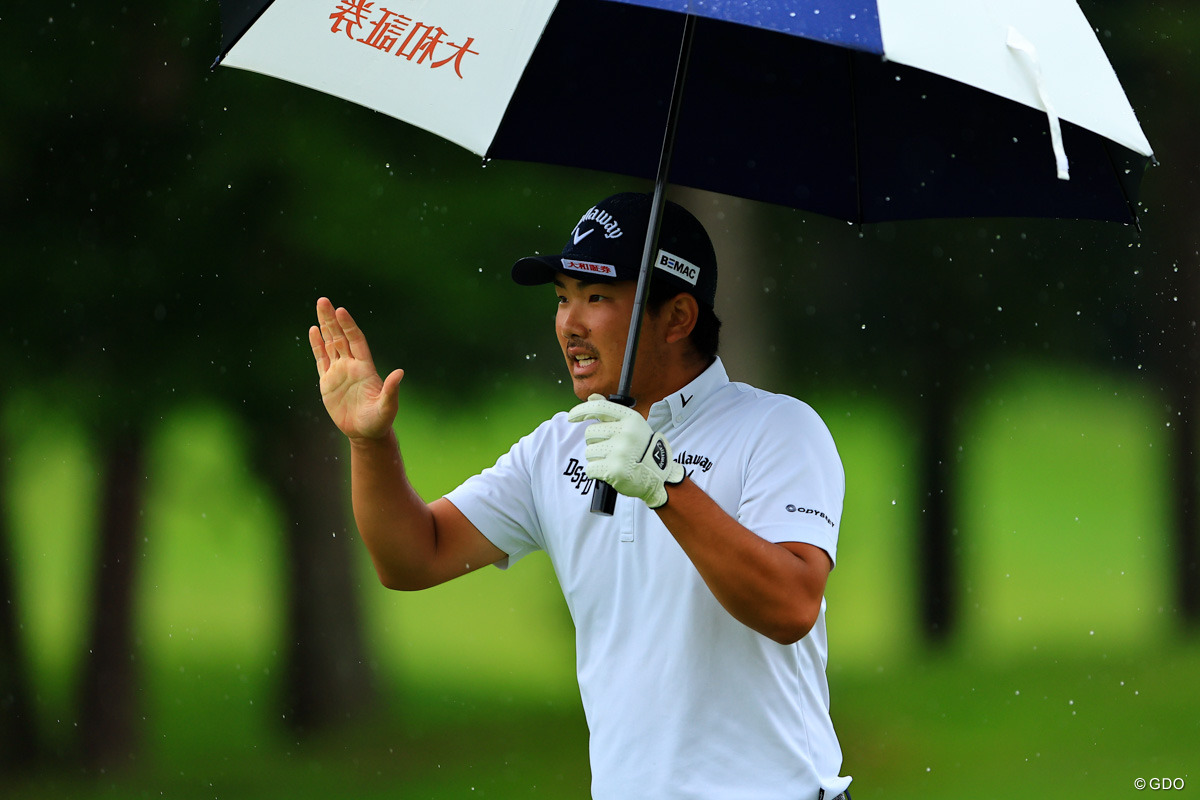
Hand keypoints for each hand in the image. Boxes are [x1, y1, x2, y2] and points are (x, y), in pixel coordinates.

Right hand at [308, 298, 403, 440]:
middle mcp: (352, 365)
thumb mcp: (387, 407)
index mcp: (365, 368)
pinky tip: (313, 330)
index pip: (355, 341)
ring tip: (319, 306)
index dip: (348, 326)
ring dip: (324, 326)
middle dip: (332, 319)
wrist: (366, 433)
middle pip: (340, 337)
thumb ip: (391, 390)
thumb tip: (400, 373)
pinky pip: (321, 359)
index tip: (341, 311)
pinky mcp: (328, 382)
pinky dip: (317, 345)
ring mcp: (339, 372)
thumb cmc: (379, 421)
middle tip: (323, 300)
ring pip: (330, 343)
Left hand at [567, 394, 684, 508]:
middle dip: (595, 442)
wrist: (658, 476)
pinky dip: (596, 472)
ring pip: (589, 451)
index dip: (581, 410)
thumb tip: (592, 397)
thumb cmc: (642, 449)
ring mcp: (620, 451)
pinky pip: (590, 468)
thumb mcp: (632, 425)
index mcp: (631, 419)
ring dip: (596, 458)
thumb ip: (611, 411)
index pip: (599, 407)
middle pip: (590, 433)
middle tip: (610, 449)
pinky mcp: (614, 469)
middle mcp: (625, 433)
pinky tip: (610, 471)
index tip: (571, 416)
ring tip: (612, 460)